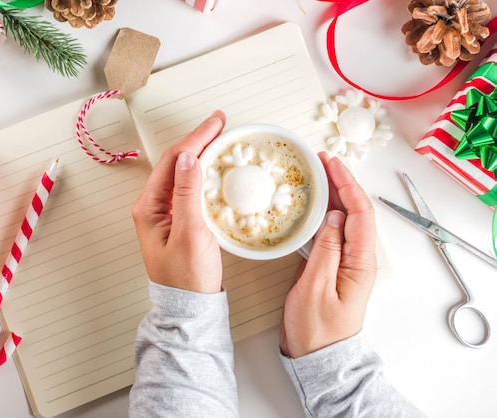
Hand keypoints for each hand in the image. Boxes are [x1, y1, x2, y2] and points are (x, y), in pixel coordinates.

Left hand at [132, 110, 225, 293]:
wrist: (190, 308)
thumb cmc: (187, 278)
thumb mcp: (190, 234)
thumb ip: (188, 195)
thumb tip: (189, 158)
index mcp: (149, 207)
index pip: (172, 161)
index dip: (195, 138)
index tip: (216, 123)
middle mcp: (154, 206)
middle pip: (176, 163)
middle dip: (198, 140)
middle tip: (221, 124)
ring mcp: (167, 213)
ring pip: (184, 174)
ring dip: (202, 154)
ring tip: (220, 138)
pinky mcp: (180, 221)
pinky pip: (190, 188)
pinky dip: (204, 173)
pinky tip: (216, 167)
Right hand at [280, 154, 377, 357]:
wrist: (317, 358)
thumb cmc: (316, 330)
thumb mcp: (315, 289)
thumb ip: (325, 251)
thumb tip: (330, 217)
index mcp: (359, 263)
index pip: (359, 214)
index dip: (347, 185)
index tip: (331, 164)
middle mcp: (356, 259)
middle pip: (354, 212)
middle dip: (340, 183)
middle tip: (320, 161)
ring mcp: (344, 262)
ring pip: (342, 220)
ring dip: (331, 195)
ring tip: (315, 176)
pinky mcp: (331, 267)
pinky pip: (330, 233)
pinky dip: (321, 214)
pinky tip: (309, 207)